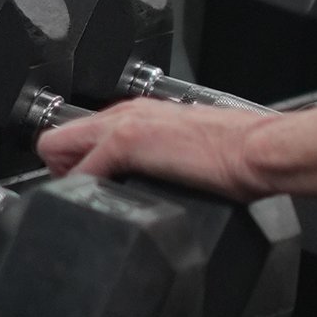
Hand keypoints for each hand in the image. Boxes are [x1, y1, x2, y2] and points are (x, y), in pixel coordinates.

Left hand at [38, 98, 271, 200]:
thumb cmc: (238, 156)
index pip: (80, 136)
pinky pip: (82, 171)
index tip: (91, 186)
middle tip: (91, 196)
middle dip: (64, 173)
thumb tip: (151, 185)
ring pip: (57, 150)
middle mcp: (128, 113)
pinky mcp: (127, 140)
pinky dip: (84, 189)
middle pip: (56, 141)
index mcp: (142, 116)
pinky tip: (108, 202)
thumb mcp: (190, 155)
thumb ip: (161, 161)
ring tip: (99, 200)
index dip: (77, 166)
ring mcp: (124, 125)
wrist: (259, 152)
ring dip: (70, 179)